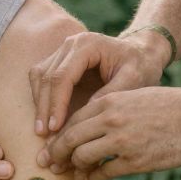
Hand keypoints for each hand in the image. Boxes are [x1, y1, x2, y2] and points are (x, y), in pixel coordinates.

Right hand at [29, 29, 168, 141]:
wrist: (141, 52)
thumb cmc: (141, 66)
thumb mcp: (134, 79)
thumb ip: (111, 94)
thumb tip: (83, 116)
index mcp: (88, 45)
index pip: (62, 76)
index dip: (56, 104)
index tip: (55, 128)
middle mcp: (71, 44)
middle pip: (46, 77)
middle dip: (44, 108)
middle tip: (43, 135)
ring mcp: (62, 50)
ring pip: (38, 77)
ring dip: (39, 105)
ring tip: (42, 131)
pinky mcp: (59, 60)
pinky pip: (41, 79)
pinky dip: (41, 99)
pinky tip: (46, 119)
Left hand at [41, 85, 180, 179]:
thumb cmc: (169, 106)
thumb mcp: (134, 96)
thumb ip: (110, 109)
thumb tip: (88, 128)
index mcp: (110, 101)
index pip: (73, 120)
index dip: (58, 135)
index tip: (49, 146)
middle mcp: (111, 120)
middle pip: (70, 139)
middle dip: (55, 153)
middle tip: (48, 164)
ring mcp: (122, 141)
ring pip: (82, 157)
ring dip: (74, 166)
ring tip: (72, 171)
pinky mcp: (135, 161)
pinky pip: (103, 172)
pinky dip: (91, 177)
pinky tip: (87, 178)